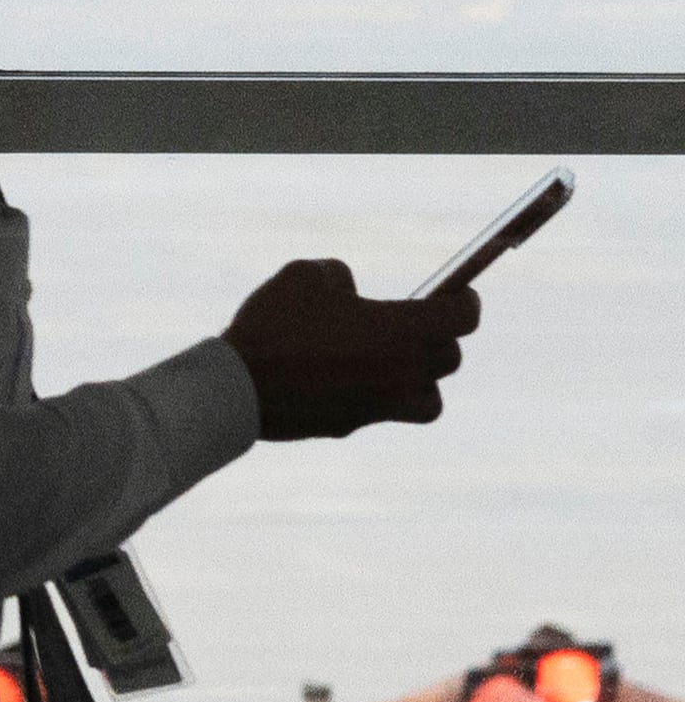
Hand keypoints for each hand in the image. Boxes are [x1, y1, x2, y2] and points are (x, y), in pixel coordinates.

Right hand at [223, 258, 476, 440]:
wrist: (234, 388)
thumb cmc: (272, 325)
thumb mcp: (305, 275)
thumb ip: (342, 277)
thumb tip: (351, 294)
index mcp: (400, 330)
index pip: (462, 318)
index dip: (466, 301)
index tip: (458, 295)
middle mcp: (400, 371)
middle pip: (450, 359)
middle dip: (440, 338)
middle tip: (416, 325)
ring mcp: (377, 405)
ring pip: (430, 400)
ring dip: (422, 381)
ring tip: (396, 366)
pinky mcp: (349, 426)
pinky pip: (382, 413)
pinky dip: (378, 398)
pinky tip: (347, 382)